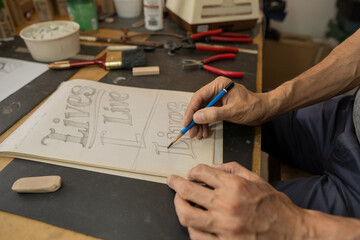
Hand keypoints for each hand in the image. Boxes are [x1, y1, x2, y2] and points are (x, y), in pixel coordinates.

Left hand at [167, 162, 306, 239]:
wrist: (291, 232)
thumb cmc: (274, 206)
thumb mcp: (256, 179)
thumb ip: (232, 169)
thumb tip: (211, 167)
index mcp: (234, 186)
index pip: (202, 172)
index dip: (193, 171)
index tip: (191, 173)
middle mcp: (226, 205)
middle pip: (188, 191)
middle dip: (175, 184)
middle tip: (172, 181)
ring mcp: (223, 226)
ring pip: (187, 215)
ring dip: (178, 205)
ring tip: (178, 200)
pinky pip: (197, 236)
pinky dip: (191, 226)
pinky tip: (191, 220)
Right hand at [184, 77, 269, 138]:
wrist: (264, 111)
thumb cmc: (253, 107)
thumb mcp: (233, 111)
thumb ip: (214, 114)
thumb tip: (197, 117)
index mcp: (219, 85)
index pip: (199, 97)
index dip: (191, 110)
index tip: (187, 122)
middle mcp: (216, 90)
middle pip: (199, 105)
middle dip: (194, 119)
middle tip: (191, 132)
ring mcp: (217, 98)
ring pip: (202, 111)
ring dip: (199, 123)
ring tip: (198, 135)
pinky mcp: (219, 106)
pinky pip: (208, 114)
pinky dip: (205, 124)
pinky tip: (205, 131)